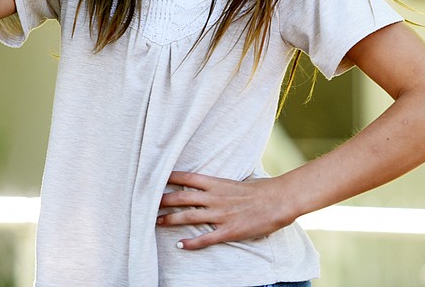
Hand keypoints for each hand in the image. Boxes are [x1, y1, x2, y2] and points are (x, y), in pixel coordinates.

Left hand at [157, 170, 295, 249]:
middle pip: (182, 197)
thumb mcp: (237, 181)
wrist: (278, 200)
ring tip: (156, 222)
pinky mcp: (228, 231)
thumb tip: (209, 184)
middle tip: (146, 201)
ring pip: (189, 217)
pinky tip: (180, 245)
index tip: (154, 178)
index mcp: (217, 183)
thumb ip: (220, 185)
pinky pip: (206, 238)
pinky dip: (192, 243)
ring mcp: (221, 215)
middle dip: (163, 199)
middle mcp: (215, 198)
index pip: (187, 177)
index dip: (169, 178)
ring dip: (171, 219)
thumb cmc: (260, 189)